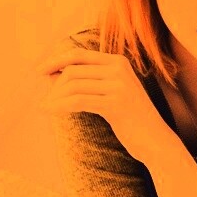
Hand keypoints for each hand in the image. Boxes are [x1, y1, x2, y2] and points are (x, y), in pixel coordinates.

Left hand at [37, 46, 171, 160]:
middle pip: (73, 71)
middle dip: (55, 86)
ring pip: (73, 86)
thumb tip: (52, 73)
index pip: (78, 55)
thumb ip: (89, 80)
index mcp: (118, 62)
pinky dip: (60, 106)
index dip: (55, 61)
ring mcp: (118, 85)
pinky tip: (51, 111)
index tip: (39, 71)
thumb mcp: (112, 93)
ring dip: (55, 98)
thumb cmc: (131, 119)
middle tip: (46, 101)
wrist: (156, 141)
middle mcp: (119, 69)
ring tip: (46, 107)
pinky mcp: (115, 104)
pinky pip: (78, 101)